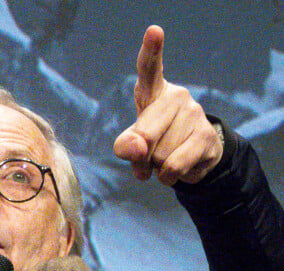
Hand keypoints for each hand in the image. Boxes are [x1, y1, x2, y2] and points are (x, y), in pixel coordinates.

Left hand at [113, 25, 222, 185]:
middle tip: (146, 154)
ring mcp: (194, 113)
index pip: (149, 69)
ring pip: (159, 156)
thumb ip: (126, 145)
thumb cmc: (155, 143)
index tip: (154, 31)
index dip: (151, 51)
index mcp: (152, 91)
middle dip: (140, 155)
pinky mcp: (206, 135)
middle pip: (143, 137)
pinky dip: (169, 176)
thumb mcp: (132, 144)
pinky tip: (178, 167)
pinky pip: (174, 166)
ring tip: (167, 156)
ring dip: (156, 167)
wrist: (191, 157)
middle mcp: (176, 96)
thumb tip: (137, 149)